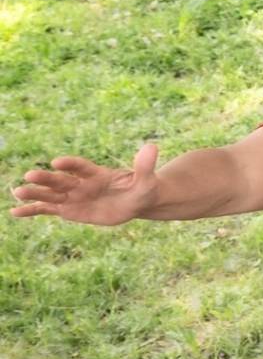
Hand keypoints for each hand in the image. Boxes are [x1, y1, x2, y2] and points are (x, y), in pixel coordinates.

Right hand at [11, 142, 161, 225]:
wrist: (138, 201)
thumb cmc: (143, 188)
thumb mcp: (147, 180)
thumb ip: (145, 165)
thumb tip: (152, 146)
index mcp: (96, 173)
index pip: (80, 166)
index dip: (70, 164)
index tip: (58, 162)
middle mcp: (80, 183)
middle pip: (60, 179)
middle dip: (46, 178)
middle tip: (30, 175)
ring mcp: (72, 196)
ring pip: (49, 194)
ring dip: (34, 193)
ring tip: (17, 192)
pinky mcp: (68, 209)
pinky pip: (47, 210)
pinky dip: (32, 211)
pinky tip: (15, 212)